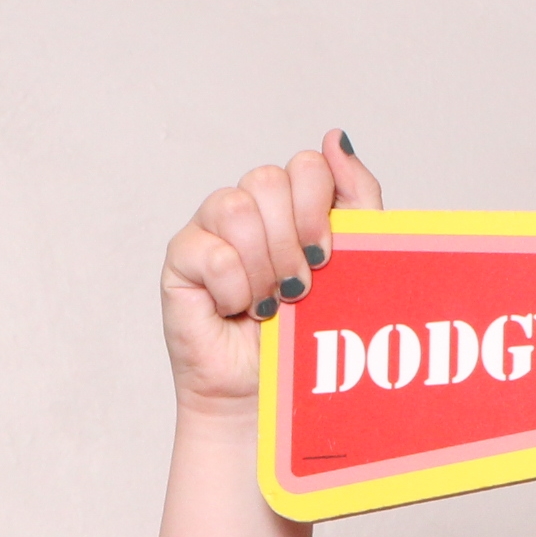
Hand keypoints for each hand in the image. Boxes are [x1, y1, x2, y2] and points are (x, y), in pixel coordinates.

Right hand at [160, 132, 381, 419]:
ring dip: (262, 265)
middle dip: (292, 241)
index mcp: (291, 205)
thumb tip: (335, 137)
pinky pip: (210, 250)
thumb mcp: (352, 263)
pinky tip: (237, 310)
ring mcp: (210, 231)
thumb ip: (354, 199)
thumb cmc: (306, 338)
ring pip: (234, 207)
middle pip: (267, 180)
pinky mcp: (181, 261)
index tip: (326, 255)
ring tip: (268, 302)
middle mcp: (249, 210)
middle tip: (298, 286)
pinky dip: (233, 287)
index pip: (304, 166)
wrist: (268, 399)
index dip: (318, 207)